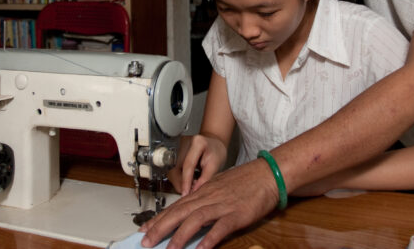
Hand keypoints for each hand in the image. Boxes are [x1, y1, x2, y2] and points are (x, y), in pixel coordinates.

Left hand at [140, 158, 279, 248]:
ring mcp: (223, 205)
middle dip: (161, 227)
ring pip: (196, 219)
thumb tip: (191, 211)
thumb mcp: (220, 186)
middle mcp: (209, 197)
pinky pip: (220, 228)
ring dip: (180, 236)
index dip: (159, 218)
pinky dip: (209, 239)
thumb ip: (205, 199)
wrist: (268, 173)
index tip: (145, 229)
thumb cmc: (246, 180)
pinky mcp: (237, 214)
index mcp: (204, 191)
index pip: (177, 206)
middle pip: (180, 212)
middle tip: (146, 240)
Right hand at [167, 134, 226, 194]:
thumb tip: (194, 190)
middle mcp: (184, 143)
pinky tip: (189, 180)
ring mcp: (178, 148)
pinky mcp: (175, 155)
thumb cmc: (216, 153)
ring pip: (173, 171)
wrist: (214, 146)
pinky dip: (181, 179)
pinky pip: (174, 171)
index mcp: (197, 142)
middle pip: (176, 169)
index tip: (186, 193)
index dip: (186, 181)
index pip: (188, 165)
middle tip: (191, 191)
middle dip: (182, 183)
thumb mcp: (216, 166)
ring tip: (193, 184)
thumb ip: (205, 178)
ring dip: (181, 182)